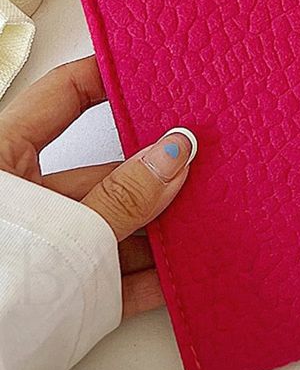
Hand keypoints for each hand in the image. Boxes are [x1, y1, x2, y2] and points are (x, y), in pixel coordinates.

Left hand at [0, 56, 194, 316]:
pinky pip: (116, 278)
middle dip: (154, 170)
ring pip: (114, 226)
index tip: (156, 70)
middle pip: (102, 172)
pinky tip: (188, 269)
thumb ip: (126, 195)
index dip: (108, 77)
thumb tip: (177, 151)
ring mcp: (47, 251)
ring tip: (209, 213)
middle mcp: (26, 203)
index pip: (62, 96)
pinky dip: (152, 277)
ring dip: (160, 226)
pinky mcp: (64, 299)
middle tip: (202, 154)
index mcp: (3, 162)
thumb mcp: (67, 231)